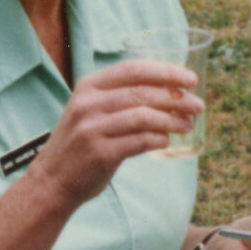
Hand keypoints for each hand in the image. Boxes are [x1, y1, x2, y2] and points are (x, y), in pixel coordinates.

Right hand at [30, 61, 202, 210]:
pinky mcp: (100, 153)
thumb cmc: (80, 143)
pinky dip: (159, 139)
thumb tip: (172, 91)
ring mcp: (93, 128)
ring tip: (188, 124)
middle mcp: (89, 104)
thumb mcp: (90, 109)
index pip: (134, 69)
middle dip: (177, 97)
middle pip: (143, 92)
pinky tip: (167, 140)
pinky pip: (140, 141)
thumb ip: (120, 97)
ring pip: (145, 116)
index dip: (166, 71)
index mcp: (89, 86)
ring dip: (173, 120)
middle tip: (198, 105)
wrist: (52, 180)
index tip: (191, 79)